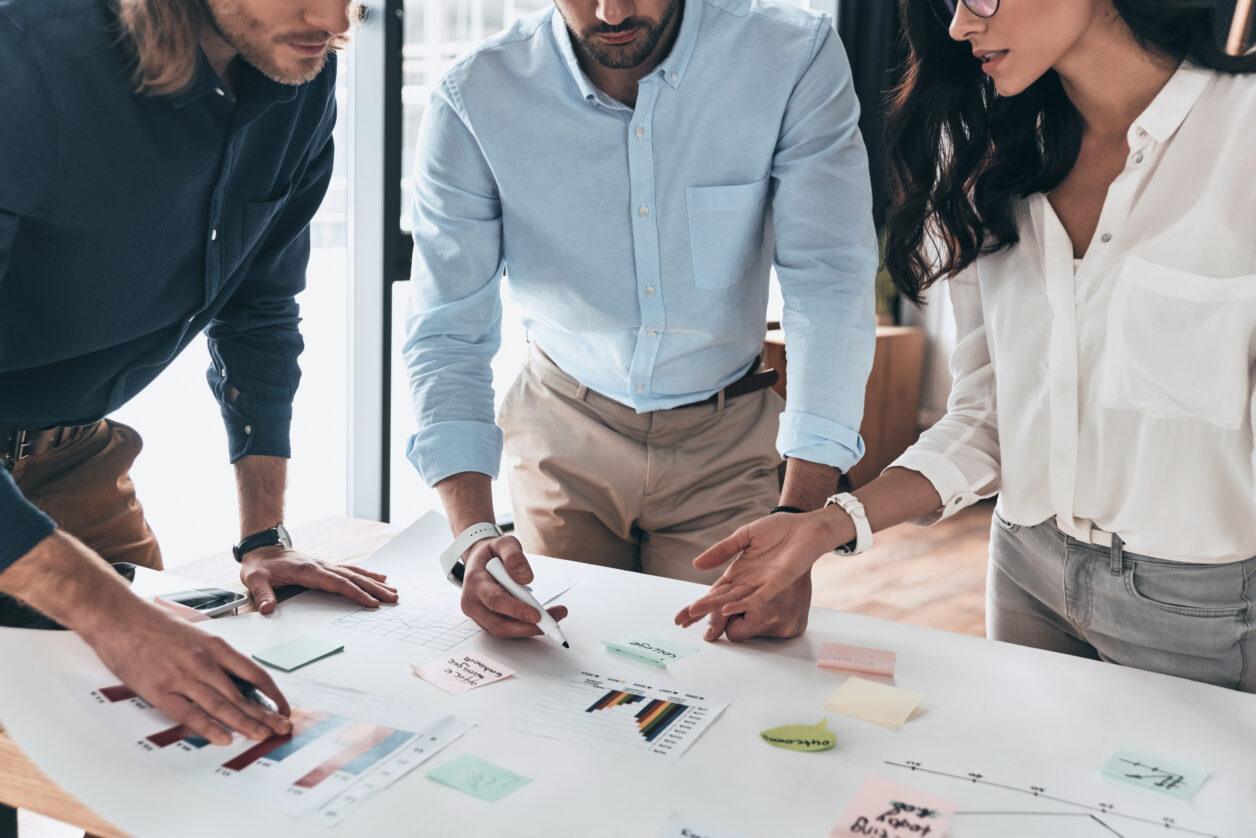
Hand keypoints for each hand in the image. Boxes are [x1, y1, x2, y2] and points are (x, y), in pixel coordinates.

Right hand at [83, 597, 292, 745]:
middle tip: (282, 728)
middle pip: (241, 694)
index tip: (282, 706)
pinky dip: (209, 728)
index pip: (253, 673)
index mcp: (215, 646)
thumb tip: (234, 678)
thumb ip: (213, 655)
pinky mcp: (159, 691)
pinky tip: (225, 738)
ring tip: (263, 735)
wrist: (119, 618)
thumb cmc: (154, 624)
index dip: (272, 692)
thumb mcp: (195, 634)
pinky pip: (190, 714)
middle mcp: (203, 661)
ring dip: (245, 723)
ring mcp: (182, 677)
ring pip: (221, 705)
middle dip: (265, 714)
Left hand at [240, 547, 397, 614]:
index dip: (356, 593)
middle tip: (393, 598)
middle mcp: (322, 566)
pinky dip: (367, 574)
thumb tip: (267, 610)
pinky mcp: (326, 566)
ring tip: (393, 590)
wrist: (261, 548)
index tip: (372, 603)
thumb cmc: (259, 566)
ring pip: (355, 573)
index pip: (338, 583)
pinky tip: (380, 577)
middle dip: (374, 589)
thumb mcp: (255, 580)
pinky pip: (351, 570)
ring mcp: (325, 565)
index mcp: (309, 571)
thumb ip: (263, 594)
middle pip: (353, 578)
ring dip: (375, 582)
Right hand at [460, 535, 567, 637]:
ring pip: (503, 631)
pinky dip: (525, 627)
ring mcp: (478, 614)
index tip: (537, 615)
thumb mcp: (504, 543)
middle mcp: (472, 602)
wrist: (478, 560)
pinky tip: (541, 618)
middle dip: (527, 627)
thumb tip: (525, 577)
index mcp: (475, 581)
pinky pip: (506, 629)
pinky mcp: (486, 621)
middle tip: (552, 621)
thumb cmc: (492, 553)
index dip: (516, 610)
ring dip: (529, 629)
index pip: (495, 601)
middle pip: (499, 625)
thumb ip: (514, 556)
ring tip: (552, 617)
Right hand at [674, 511, 840, 640]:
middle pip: (720, 599)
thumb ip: (722, 550)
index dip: (698, 603)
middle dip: (701, 610)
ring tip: (697, 614)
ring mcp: (762, 583)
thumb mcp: (744, 536)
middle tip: (681, 621)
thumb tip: (696, 565)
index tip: (681, 615)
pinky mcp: (777, 582)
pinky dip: (743, 603)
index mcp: (740, 571)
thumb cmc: (778, 530)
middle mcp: (748, 581)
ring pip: (735, 600)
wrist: (805, 525)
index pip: (714, 591)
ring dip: (716, 609)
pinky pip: (758, 596)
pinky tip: (729, 609)